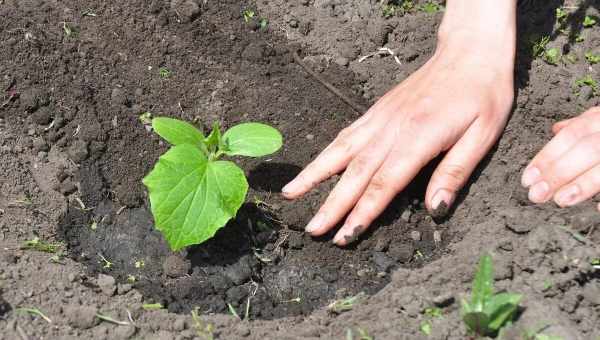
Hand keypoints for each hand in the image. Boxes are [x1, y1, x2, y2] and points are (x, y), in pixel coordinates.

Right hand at [282, 34, 514, 245]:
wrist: (468, 52)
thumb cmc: (482, 94)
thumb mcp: (482, 135)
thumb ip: (455, 172)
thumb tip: (435, 208)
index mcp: (418, 138)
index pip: (384, 184)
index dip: (362, 212)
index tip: (344, 235)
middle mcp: (391, 129)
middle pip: (355, 173)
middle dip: (332, 204)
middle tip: (312, 229)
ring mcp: (379, 118)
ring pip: (340, 151)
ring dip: (314, 176)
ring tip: (290, 195)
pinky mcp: (376, 111)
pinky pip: (345, 135)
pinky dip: (325, 154)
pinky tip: (313, 167)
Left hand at [522, 107, 599, 211]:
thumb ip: (586, 124)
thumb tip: (557, 130)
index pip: (573, 135)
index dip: (548, 156)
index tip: (527, 178)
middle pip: (588, 149)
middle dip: (559, 172)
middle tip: (536, 195)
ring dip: (584, 184)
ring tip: (560, 201)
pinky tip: (597, 209)